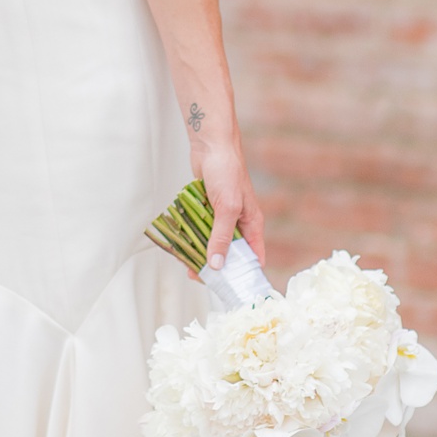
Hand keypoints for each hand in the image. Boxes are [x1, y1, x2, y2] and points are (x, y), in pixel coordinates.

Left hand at [190, 126, 263, 275]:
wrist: (210, 146)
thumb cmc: (227, 172)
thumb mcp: (226, 208)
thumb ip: (222, 237)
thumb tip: (216, 265)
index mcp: (252, 224)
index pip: (254, 257)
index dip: (245, 274)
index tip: (232, 290)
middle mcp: (238, 223)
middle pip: (230, 252)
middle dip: (216, 266)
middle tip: (200, 278)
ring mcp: (221, 217)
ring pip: (212, 242)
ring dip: (201, 252)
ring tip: (187, 265)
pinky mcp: (206, 210)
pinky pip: (199, 229)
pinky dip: (192, 237)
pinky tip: (181, 247)